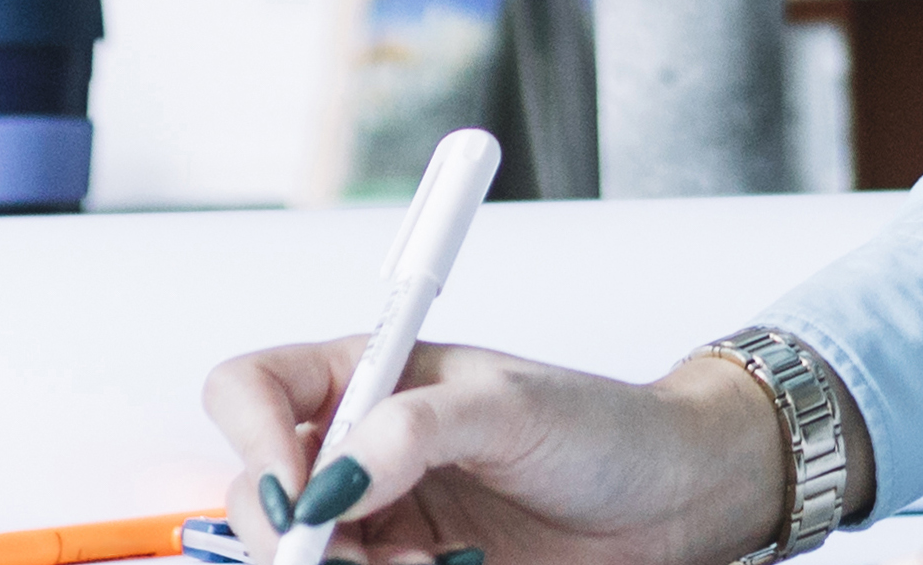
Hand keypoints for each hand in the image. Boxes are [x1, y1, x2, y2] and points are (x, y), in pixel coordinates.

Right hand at [204, 334, 852, 564]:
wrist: (670, 501)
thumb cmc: (604, 428)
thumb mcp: (513, 406)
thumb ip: (418, 427)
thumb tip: (333, 477)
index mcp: (370, 377)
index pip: (252, 391)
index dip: (252, 439)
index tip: (299, 494)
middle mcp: (361, 448)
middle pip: (262, 497)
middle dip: (300, 539)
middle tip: (359, 562)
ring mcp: (381, 518)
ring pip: (307, 559)